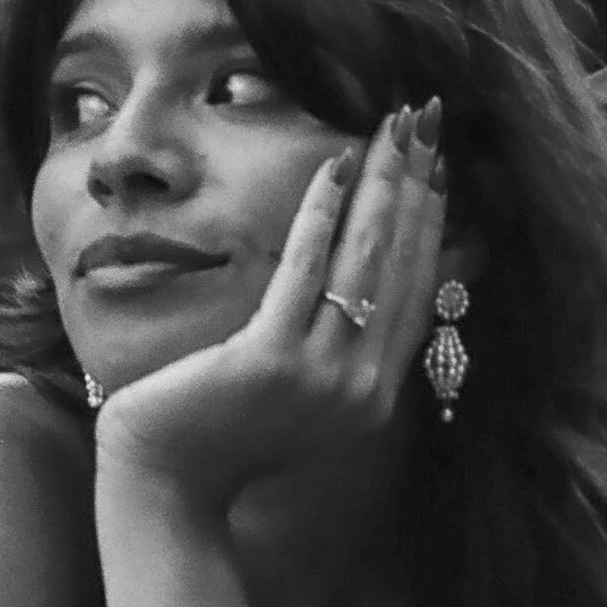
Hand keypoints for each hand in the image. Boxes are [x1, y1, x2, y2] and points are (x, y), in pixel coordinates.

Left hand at [93, 103, 445, 514]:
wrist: (166, 484)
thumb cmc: (221, 435)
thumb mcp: (299, 396)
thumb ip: (339, 351)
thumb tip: (360, 283)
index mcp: (376, 396)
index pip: (418, 292)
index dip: (433, 223)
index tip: (440, 166)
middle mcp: (363, 387)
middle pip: (402, 266)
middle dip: (418, 185)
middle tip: (426, 122)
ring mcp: (322, 376)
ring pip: (365, 260)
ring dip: (383, 184)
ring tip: (392, 127)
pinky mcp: (272, 359)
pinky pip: (305, 270)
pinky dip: (322, 212)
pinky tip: (334, 164)